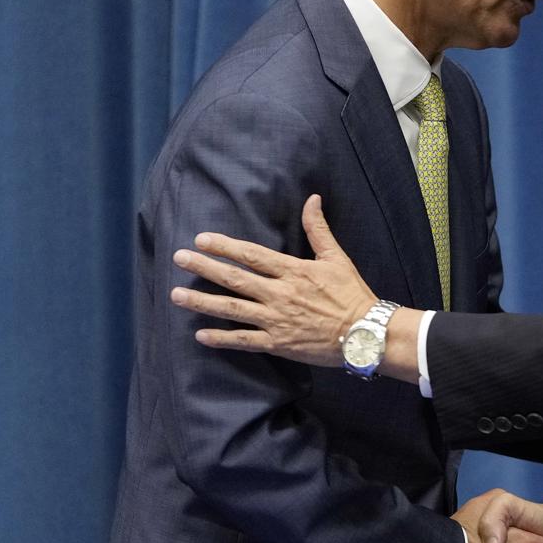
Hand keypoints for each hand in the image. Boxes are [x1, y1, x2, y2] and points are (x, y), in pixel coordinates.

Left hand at [172, 196, 414, 373]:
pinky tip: (200, 335)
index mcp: (293, 271)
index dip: (224, 246)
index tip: (200, 240)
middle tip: (178, 258)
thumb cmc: (352, 295)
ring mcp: (276, 321)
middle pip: (235, 279)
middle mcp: (280, 295)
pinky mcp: (278, 344)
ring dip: (202, 302)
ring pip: (232, 309)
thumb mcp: (337, 258)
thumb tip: (312, 199)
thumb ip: (318, 229)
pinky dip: (221, 339)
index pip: (251, 255)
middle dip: (204, 268)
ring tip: (176, 296)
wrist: (365, 334)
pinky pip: (244, 341)